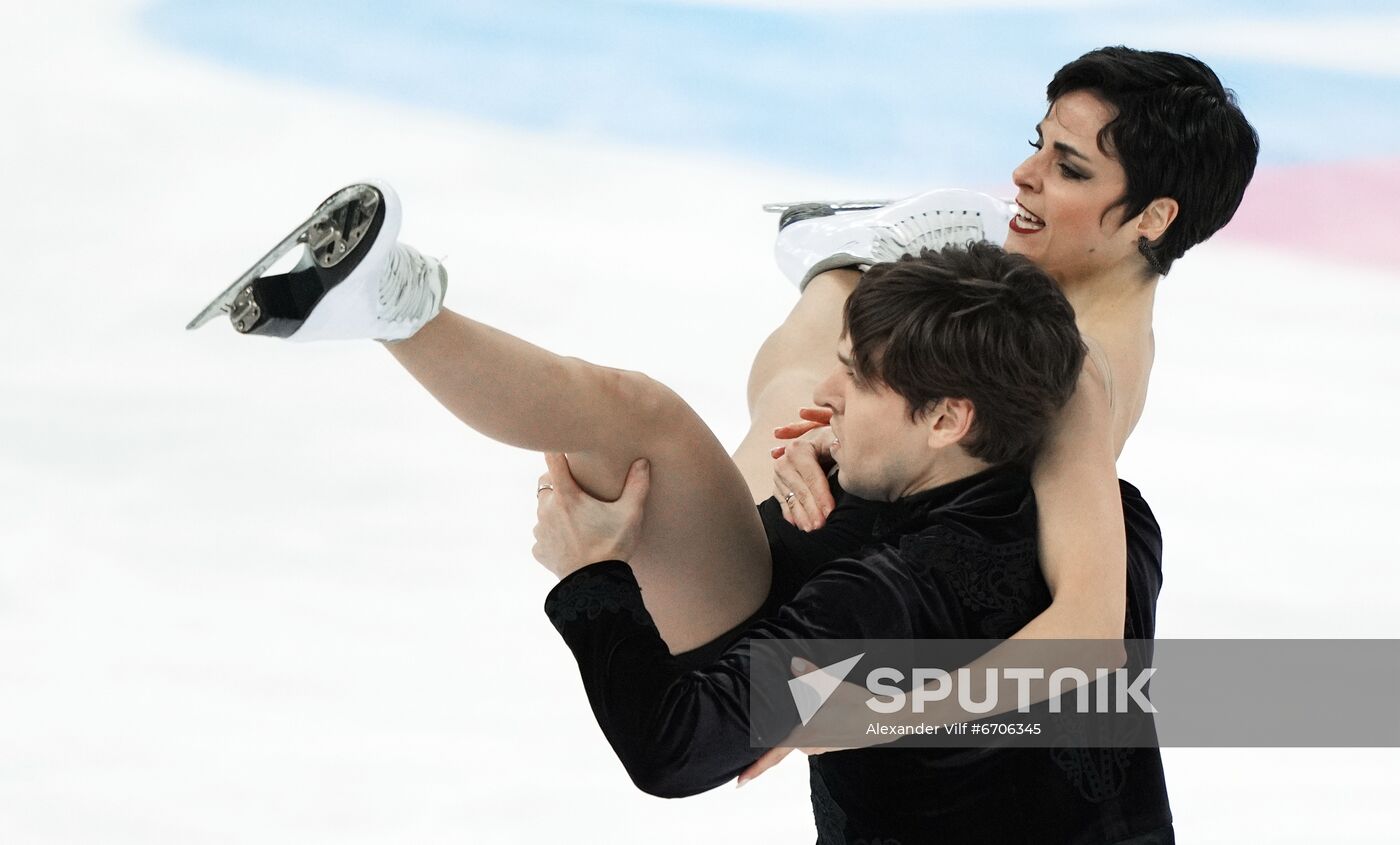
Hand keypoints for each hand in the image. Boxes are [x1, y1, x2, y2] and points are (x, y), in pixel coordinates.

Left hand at [532, 453, 650, 579]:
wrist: (594, 585)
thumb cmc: (612, 546)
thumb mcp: (630, 515)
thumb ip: (637, 486)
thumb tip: (642, 462)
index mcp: (566, 496)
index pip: (552, 460)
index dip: (556, 450)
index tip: (560, 446)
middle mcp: (547, 510)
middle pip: (547, 486)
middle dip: (559, 486)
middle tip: (580, 494)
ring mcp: (540, 531)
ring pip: (544, 511)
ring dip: (555, 511)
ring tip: (577, 521)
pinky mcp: (539, 550)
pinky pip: (543, 536)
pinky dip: (553, 536)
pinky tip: (570, 542)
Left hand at [736, 657, 877, 786]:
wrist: (885, 719)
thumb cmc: (857, 704)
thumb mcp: (832, 685)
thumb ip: (809, 673)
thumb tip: (792, 661)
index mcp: (805, 735)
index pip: (773, 755)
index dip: (755, 769)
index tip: (738, 783)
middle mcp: (810, 745)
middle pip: (785, 740)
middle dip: (776, 733)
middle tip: (773, 724)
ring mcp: (822, 746)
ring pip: (799, 735)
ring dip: (799, 724)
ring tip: (809, 707)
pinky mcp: (831, 742)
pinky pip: (812, 735)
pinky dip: (811, 724)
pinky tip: (820, 711)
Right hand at [770, 407, 836, 531]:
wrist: (817, 446)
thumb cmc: (830, 445)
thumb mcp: (834, 441)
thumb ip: (839, 451)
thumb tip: (845, 461)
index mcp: (799, 449)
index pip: (811, 476)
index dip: (821, 495)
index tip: (830, 511)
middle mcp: (785, 461)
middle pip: (801, 490)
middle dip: (812, 510)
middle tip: (821, 526)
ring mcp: (778, 475)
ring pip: (792, 500)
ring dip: (802, 517)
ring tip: (812, 529)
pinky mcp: (777, 486)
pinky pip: (783, 503)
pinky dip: (791, 515)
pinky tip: (798, 525)